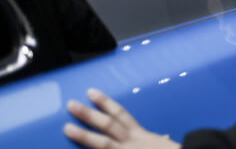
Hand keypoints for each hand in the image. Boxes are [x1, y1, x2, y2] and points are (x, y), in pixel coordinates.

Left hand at [64, 88, 180, 148]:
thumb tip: (165, 137)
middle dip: (88, 114)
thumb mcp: (168, 146)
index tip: (91, 92)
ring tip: (66, 128)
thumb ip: (163, 142)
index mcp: (141, 136)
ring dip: (83, 135)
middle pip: (107, 125)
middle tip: (70, 104)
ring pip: (102, 144)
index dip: (105, 103)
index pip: (121, 115)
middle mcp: (132, 142)